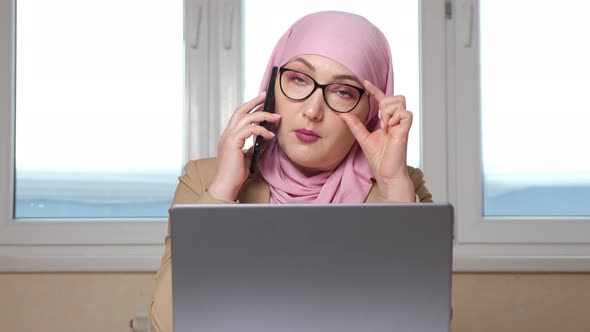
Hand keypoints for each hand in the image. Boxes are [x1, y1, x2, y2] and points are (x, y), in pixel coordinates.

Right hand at [208, 92, 280, 200]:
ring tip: (276, 117)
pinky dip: (262, 130)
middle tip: (265, 96)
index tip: (261, 101)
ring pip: (247, 118)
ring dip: (263, 116)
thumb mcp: (247, 156)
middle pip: (240, 110)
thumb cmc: (235, 174)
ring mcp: (229, 137)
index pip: (239, 116)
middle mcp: (227, 134)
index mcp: (229, 136)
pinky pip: (250, 129)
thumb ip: (253, 146)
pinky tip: (270, 136)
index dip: (250, 107)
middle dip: (254, 101)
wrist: (226, 184)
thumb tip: (265, 139)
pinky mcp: (233, 142)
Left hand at [340, 80, 414, 201]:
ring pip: (399, 102)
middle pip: (395, 97)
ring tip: (384, 124)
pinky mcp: (406, 129)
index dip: (375, 90)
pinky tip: (389, 127)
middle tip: (379, 118)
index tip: (365, 82)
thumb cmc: (379, 159)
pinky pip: (405, 113)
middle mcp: (396, 121)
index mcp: (387, 121)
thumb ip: (355, 125)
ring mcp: (402, 124)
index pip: (382, 100)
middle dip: (385, 101)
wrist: (386, 173)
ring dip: (388, 110)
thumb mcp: (363, 138)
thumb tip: (343, 114)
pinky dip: (394, 117)